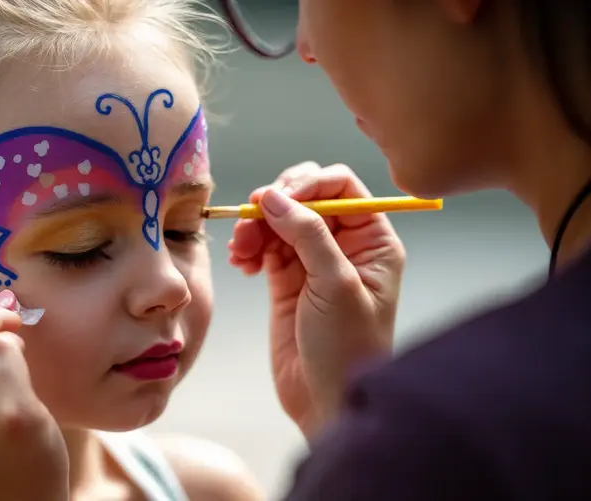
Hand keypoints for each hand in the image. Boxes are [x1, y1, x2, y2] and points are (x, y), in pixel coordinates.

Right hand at [229, 162, 404, 439]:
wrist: (326, 400)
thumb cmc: (348, 349)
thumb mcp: (334, 285)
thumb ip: (308, 234)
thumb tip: (274, 197)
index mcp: (372, 240)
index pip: (341, 186)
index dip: (308, 183)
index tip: (278, 196)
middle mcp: (344, 245)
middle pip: (306, 197)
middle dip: (277, 203)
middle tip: (253, 218)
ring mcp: (313, 261)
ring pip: (280, 220)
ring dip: (256, 226)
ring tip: (242, 250)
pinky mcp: (286, 280)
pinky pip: (265, 246)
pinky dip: (249, 246)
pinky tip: (242, 262)